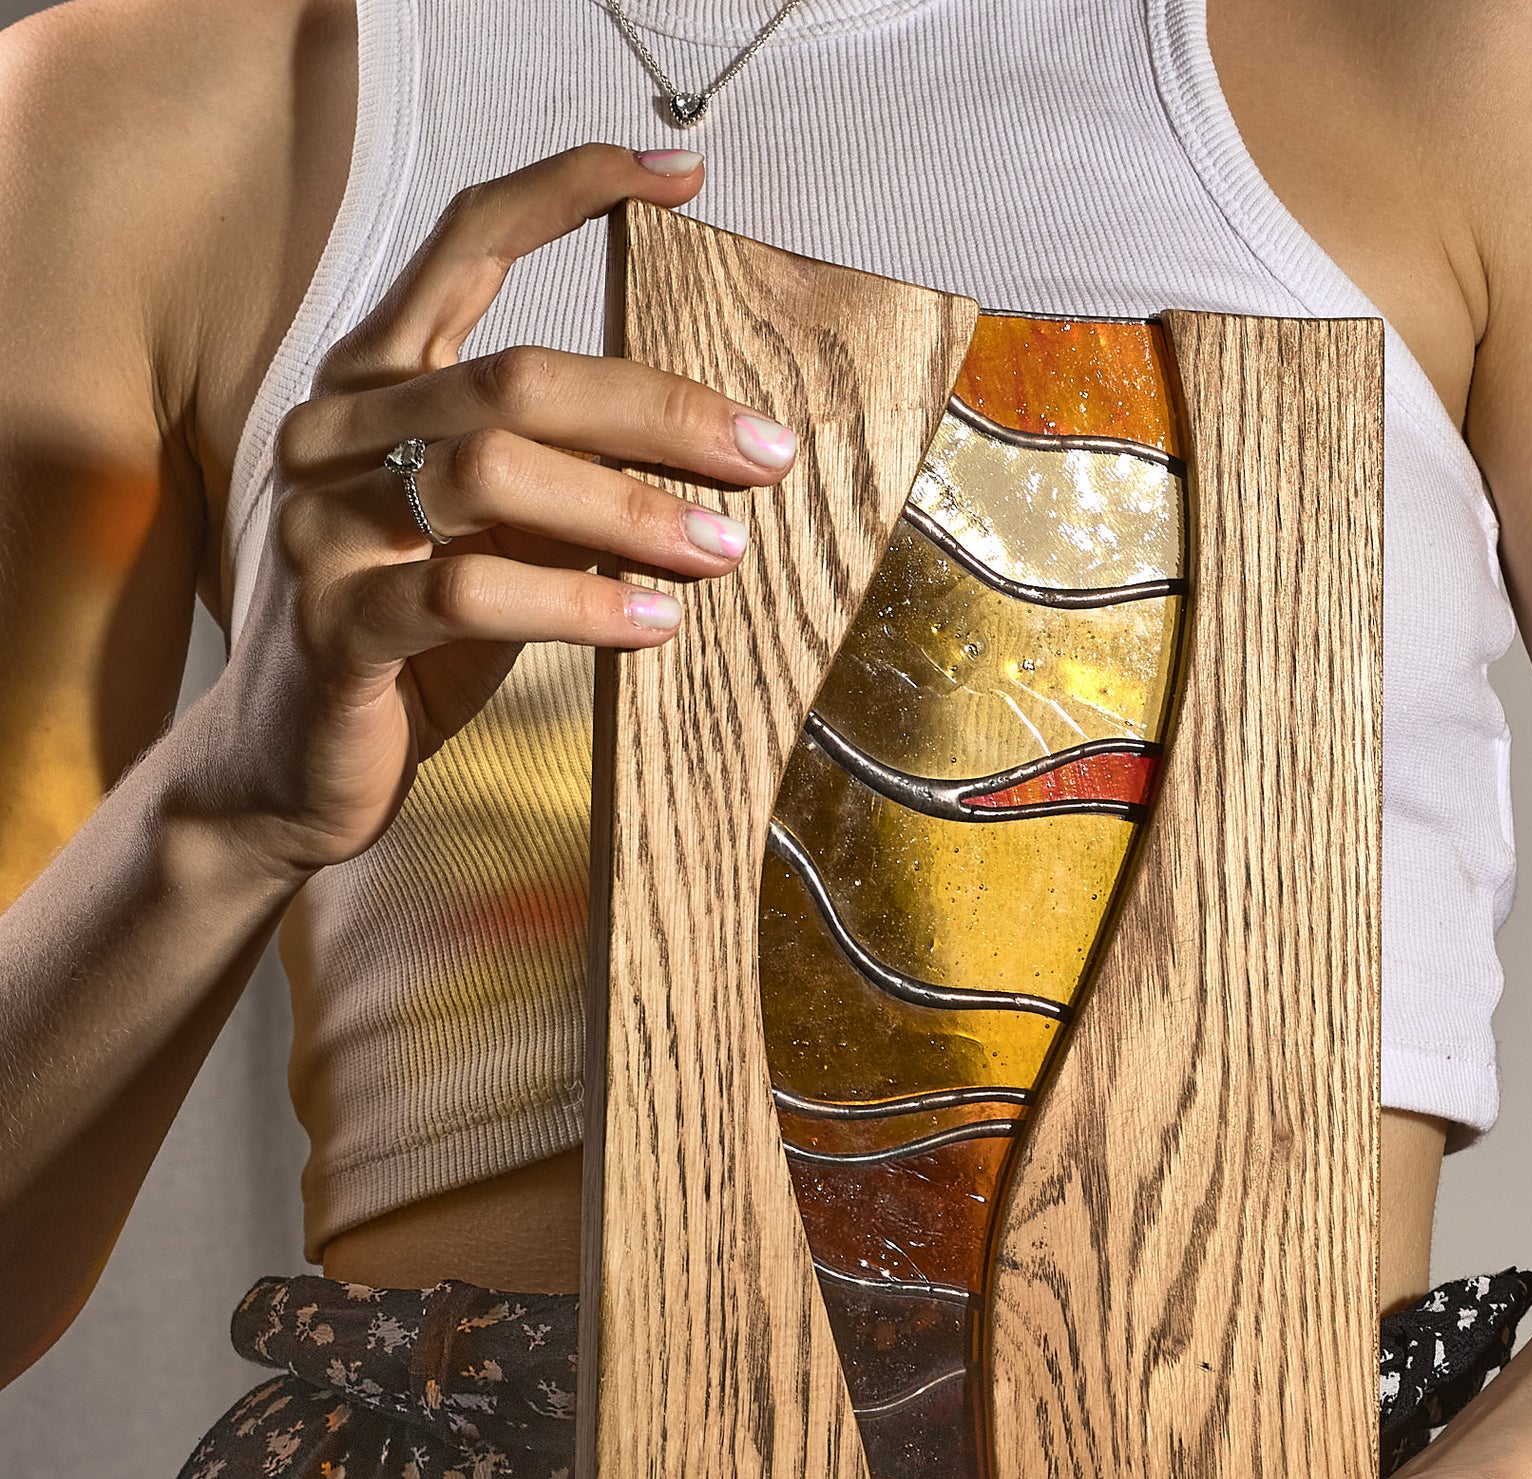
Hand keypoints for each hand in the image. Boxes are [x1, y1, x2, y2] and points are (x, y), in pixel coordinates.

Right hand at [203, 142, 797, 879]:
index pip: (466, 241)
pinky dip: (576, 605)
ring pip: (489, 474)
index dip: (570, 190)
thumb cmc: (411, 644)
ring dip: (629, 509)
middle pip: (515, 377)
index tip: (683, 176)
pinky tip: (653, 623)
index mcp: (374, 381)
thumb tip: (712, 456)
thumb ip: (562, 484)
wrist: (289, 770)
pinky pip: (466, 593)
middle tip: (763, 452)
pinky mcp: (334, 625)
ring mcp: (321, 525)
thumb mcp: (495, 543)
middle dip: (658, 410)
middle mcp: (335, 432)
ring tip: (724, 548)